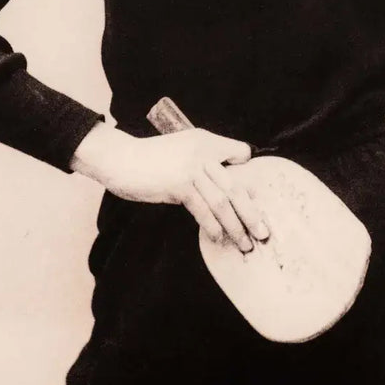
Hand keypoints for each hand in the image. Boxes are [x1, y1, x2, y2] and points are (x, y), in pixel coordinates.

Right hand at [71, 122, 269, 252]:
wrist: (120, 158)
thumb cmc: (150, 160)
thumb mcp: (181, 151)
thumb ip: (201, 165)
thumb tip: (221, 192)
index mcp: (206, 141)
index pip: (240, 153)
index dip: (249, 175)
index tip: (259, 199)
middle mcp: (203, 152)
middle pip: (236, 185)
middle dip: (253, 212)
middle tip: (264, 232)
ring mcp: (192, 168)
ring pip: (223, 201)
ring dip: (236, 225)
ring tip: (245, 243)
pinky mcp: (179, 184)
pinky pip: (202, 210)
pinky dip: (213, 226)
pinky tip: (219, 239)